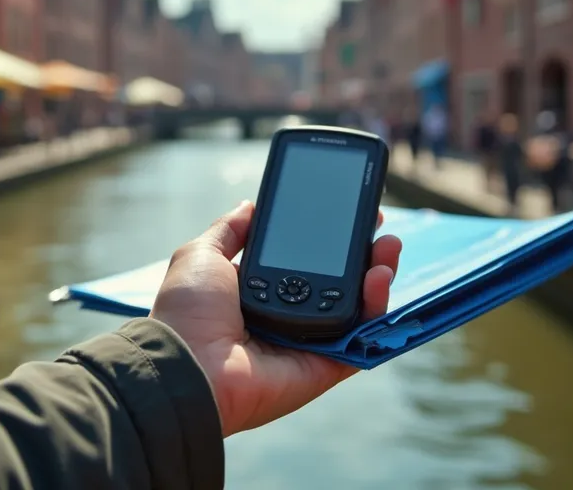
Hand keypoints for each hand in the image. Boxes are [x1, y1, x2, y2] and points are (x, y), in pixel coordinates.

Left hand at [150, 201, 401, 436]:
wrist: (185, 364)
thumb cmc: (187, 311)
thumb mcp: (202, 255)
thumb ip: (229, 231)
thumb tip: (249, 205)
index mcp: (257, 293)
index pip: (304, 262)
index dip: (327, 239)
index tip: (345, 214)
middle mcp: (285, 318)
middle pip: (338, 283)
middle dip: (362, 252)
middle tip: (377, 224)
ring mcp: (307, 344)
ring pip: (356, 308)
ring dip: (378, 273)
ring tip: (388, 246)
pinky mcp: (324, 368)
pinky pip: (359, 339)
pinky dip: (375, 309)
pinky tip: (378, 277)